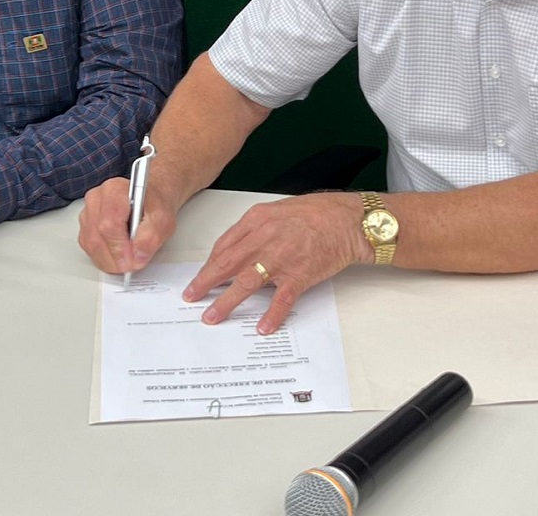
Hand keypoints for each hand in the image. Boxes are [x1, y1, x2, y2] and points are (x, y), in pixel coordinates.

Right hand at [78, 175, 178, 274]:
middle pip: (96, 235)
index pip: (109, 223)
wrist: (148, 202)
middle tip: (130, 266)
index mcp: (115, 190)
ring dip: (108, 259)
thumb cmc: (153, 206)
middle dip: (113, 257)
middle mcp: (97, 199)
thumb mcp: (162, 219)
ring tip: (126, 262)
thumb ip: (151, 236)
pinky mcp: (86, 226)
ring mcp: (88, 212)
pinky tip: (116, 257)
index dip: (118, 247)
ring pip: (90, 243)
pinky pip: (88, 247)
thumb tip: (138, 256)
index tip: (130, 261)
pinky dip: (102, 258)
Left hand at [183, 193, 368, 334]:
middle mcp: (265, 238)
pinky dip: (272, 314)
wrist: (346, 219)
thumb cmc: (313, 214)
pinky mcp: (301, 274)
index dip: (208, 265)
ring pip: (247, 282)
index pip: (224, 246)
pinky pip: (282, 298)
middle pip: (227, 264)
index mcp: (256, 220)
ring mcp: (282, 257)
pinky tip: (262, 326)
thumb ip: (253, 230)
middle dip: (205, 283)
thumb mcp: (275, 212)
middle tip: (192, 297)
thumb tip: (233, 250)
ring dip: (226, 301)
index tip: (199, 278)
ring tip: (213, 316)